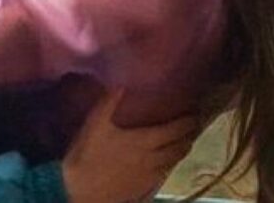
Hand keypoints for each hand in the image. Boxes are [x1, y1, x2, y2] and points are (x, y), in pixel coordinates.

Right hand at [62, 90, 197, 202]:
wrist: (79, 191)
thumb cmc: (87, 154)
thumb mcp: (95, 123)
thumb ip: (109, 101)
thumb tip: (121, 82)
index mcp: (145, 140)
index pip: (175, 130)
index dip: (187, 122)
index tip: (195, 114)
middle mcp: (153, 158)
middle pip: (179, 147)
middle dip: (189, 136)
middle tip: (193, 127)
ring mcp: (149, 175)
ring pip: (173, 162)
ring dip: (182, 151)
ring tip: (185, 143)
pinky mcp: (143, 188)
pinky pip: (164, 174)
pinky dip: (170, 165)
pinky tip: (166, 163)